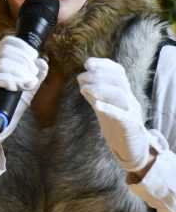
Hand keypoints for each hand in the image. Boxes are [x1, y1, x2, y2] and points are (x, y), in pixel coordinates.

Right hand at [0, 36, 47, 142]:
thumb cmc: (10, 107)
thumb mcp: (27, 90)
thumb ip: (35, 76)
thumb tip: (43, 62)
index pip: (6, 43)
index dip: (22, 47)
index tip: (34, 56)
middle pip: (4, 53)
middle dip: (24, 63)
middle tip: (32, 77)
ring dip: (18, 73)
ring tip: (28, 84)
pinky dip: (8, 81)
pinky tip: (16, 87)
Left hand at [78, 57, 154, 172]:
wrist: (131, 148)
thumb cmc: (115, 125)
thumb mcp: (103, 105)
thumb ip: (94, 93)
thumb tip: (81, 77)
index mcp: (123, 92)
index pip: (118, 72)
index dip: (104, 65)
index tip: (88, 63)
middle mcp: (129, 99)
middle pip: (119, 80)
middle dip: (98, 75)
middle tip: (80, 78)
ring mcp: (132, 112)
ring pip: (121, 94)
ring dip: (101, 88)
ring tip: (84, 89)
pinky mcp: (131, 126)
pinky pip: (123, 116)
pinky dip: (110, 108)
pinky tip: (96, 105)